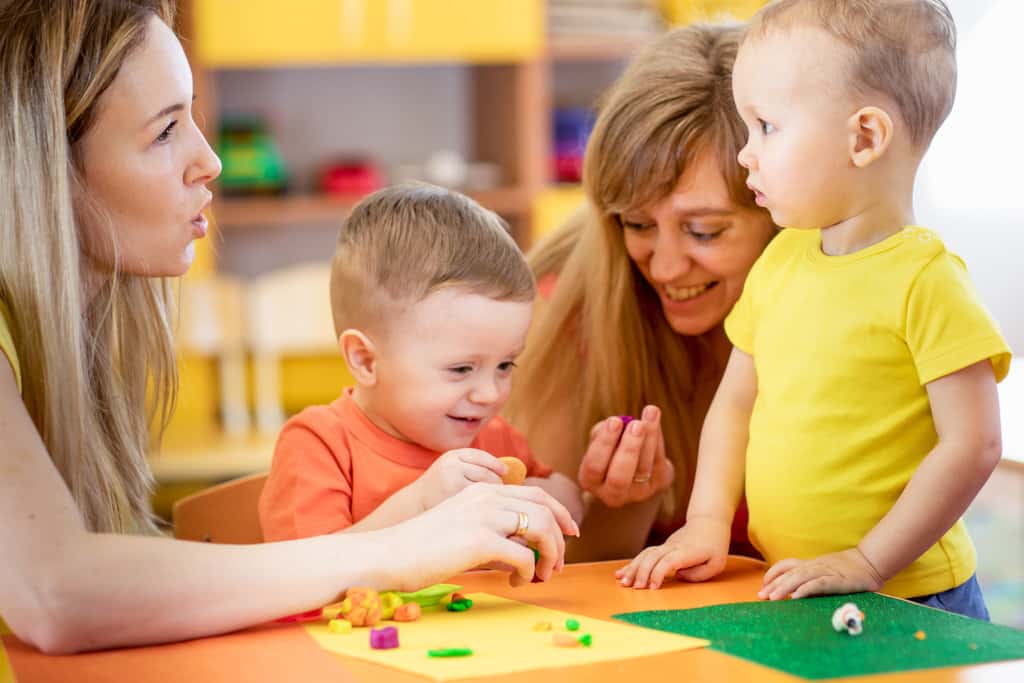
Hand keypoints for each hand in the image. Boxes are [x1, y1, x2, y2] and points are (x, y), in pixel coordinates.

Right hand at [384, 483, 579, 590]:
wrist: (389, 553)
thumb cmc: (422, 546)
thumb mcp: (461, 523)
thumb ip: (492, 526)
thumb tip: (525, 547)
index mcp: (482, 490)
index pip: (536, 492)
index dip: (559, 512)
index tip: (570, 532)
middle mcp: (486, 496)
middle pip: (544, 508)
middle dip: (560, 536)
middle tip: (560, 561)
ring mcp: (484, 516)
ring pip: (541, 528)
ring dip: (551, 554)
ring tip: (544, 574)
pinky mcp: (480, 541)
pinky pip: (524, 556)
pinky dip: (529, 571)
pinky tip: (517, 581)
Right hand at [415, 448, 506, 510]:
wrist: (413, 507)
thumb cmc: (438, 491)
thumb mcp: (452, 470)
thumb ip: (473, 468)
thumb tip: (508, 472)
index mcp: (452, 456)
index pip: (481, 456)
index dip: (496, 464)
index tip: (505, 472)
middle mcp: (452, 466)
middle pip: (487, 473)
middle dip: (497, 482)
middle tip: (501, 493)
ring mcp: (453, 482)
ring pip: (486, 487)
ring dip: (495, 495)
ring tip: (492, 503)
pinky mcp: (454, 498)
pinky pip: (480, 500)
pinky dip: (487, 505)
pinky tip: (485, 511)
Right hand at [577, 405, 673, 507]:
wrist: (633, 474)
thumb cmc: (609, 452)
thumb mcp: (599, 442)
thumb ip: (603, 432)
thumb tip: (621, 422)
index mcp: (590, 481)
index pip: (594, 467)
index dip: (604, 444)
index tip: (614, 421)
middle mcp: (612, 494)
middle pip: (619, 477)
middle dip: (629, 449)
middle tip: (636, 424)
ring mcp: (637, 493)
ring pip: (643, 468)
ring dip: (649, 438)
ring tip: (650, 413)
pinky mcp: (658, 485)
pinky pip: (658, 462)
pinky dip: (657, 438)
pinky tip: (654, 418)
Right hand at [615, 516, 729, 588]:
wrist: (708, 522)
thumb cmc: (714, 545)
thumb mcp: (717, 563)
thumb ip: (699, 574)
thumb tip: (679, 576)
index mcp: (687, 552)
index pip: (668, 561)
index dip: (658, 573)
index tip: (652, 588)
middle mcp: (672, 547)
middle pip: (652, 557)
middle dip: (641, 573)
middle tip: (633, 588)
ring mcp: (666, 546)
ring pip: (645, 555)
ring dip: (633, 568)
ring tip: (622, 582)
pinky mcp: (662, 548)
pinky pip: (644, 555)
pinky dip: (633, 564)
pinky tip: (621, 573)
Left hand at [758, 548, 884, 599]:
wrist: (869, 562)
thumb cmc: (846, 569)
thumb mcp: (824, 571)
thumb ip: (811, 579)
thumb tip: (794, 592)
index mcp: (810, 564)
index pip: (786, 565)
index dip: (772, 573)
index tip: (763, 585)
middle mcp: (814, 566)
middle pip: (789, 573)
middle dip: (774, 585)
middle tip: (762, 596)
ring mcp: (825, 572)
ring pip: (800, 578)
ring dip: (784, 588)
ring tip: (773, 598)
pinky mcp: (836, 580)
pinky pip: (818, 584)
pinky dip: (805, 589)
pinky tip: (796, 597)